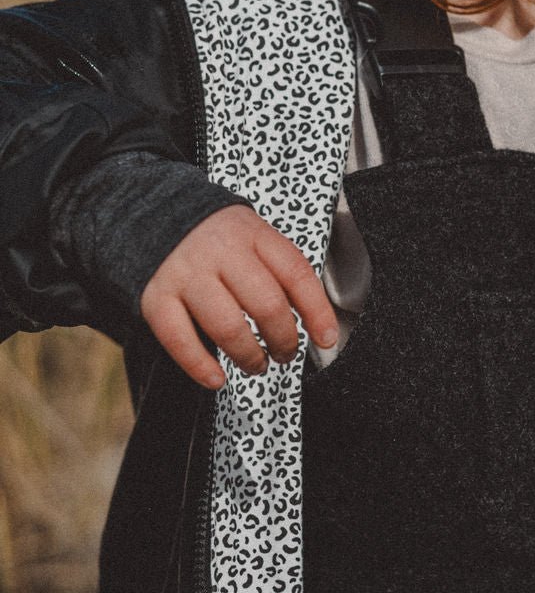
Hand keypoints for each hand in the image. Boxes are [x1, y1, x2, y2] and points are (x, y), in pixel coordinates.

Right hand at [140, 205, 338, 389]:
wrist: (150, 214)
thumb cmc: (212, 236)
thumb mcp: (251, 235)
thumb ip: (277, 269)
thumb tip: (313, 320)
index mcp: (252, 234)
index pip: (297, 274)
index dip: (318, 311)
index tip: (326, 338)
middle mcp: (220, 251)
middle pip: (266, 305)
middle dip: (284, 340)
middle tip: (285, 353)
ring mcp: (187, 274)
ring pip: (228, 327)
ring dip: (249, 356)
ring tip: (256, 363)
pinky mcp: (156, 296)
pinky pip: (180, 339)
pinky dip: (200, 366)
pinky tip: (216, 378)